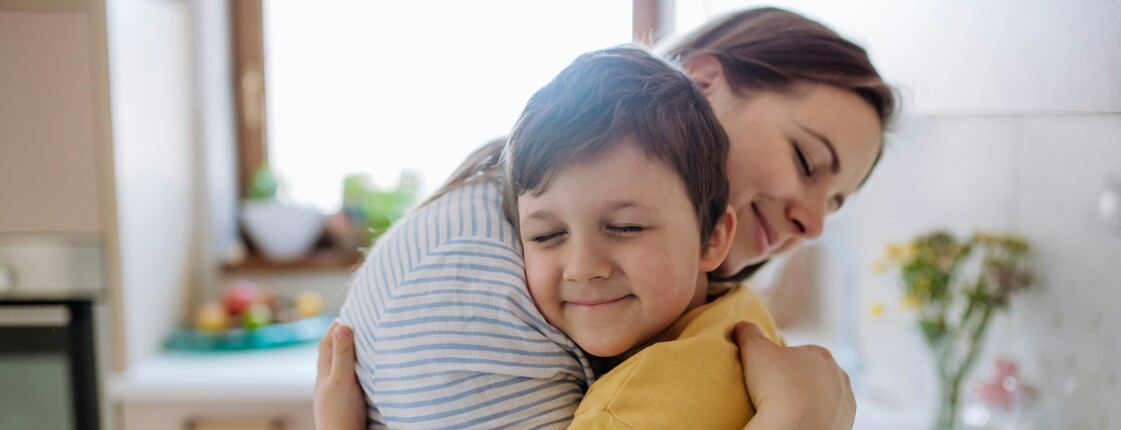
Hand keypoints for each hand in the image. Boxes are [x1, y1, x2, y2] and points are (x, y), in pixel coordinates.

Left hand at [315, 322, 366, 429]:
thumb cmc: (341, 414)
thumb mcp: (342, 380)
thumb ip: (343, 355)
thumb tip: (343, 325)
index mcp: (325, 374)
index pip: (327, 343)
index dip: (336, 327)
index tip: (349, 313)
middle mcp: (329, 383)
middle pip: (333, 355)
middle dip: (343, 339)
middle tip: (357, 325)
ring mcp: (337, 394)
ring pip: (342, 369)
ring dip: (350, 356)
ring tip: (364, 346)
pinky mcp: (348, 404)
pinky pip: (351, 381)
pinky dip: (358, 372)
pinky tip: (366, 374)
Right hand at [734, 322, 854, 429]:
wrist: (792, 429)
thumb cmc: (775, 386)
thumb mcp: (753, 348)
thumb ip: (749, 331)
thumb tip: (741, 326)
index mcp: (821, 354)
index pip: (798, 354)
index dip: (780, 364)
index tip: (768, 375)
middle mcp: (839, 376)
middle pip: (813, 376)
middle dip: (797, 383)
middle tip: (775, 393)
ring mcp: (845, 403)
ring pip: (823, 399)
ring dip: (808, 402)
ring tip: (786, 410)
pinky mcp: (846, 425)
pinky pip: (828, 419)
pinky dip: (814, 420)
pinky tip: (798, 422)